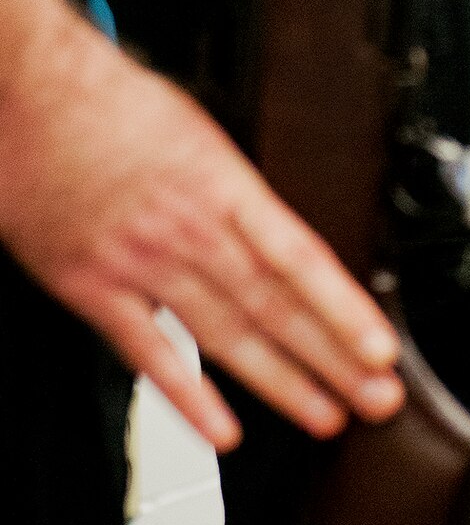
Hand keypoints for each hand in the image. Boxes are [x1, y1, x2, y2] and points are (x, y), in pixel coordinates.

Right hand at [0, 12, 403, 452]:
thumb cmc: (115, 102)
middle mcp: (188, 231)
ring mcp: (141, 265)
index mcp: (223, 185)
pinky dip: (187, 396)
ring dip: (281, 381)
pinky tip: (223, 429)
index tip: (379, 346)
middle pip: (274, 307)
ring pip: (224, 335)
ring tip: (326, 413)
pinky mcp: (92, 289)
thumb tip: (274, 227)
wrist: (36, 95)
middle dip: (333, 358)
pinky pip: (147, 352)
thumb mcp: (200, 130)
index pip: (299, 258)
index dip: (343, 307)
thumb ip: (235, 189)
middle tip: (376, 396)